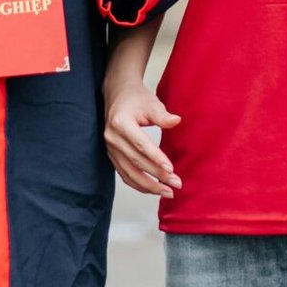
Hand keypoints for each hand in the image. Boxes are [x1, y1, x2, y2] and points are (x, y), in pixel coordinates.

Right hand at [104, 81, 181, 197]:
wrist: (117, 94)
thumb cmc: (136, 98)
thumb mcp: (151, 103)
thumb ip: (163, 115)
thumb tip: (177, 121)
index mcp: (121, 123)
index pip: (140, 145)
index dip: (156, 158)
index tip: (171, 169)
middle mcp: (112, 138)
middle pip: (136, 162)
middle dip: (157, 176)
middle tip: (177, 184)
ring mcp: (110, 148)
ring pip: (129, 173)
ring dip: (148, 186)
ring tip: (167, 192)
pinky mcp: (112, 155)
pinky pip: (124, 174)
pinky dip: (138, 184)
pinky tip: (153, 189)